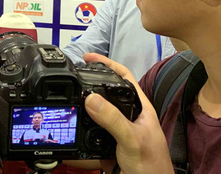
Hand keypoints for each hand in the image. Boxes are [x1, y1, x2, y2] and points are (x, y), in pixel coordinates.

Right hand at [83, 53, 173, 173]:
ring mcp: (116, 130)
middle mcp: (128, 116)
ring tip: (68, 99)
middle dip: (89, 82)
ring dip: (81, 106)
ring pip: (95, 111)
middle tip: (72, 76)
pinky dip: (79, 126)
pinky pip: (89, 130)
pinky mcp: (106, 144)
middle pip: (106, 92)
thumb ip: (113, 119)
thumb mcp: (132, 139)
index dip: (107, 64)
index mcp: (139, 108)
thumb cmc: (152, 168)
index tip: (87, 57)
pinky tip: (71, 125)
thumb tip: (91, 98)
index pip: (123, 77)